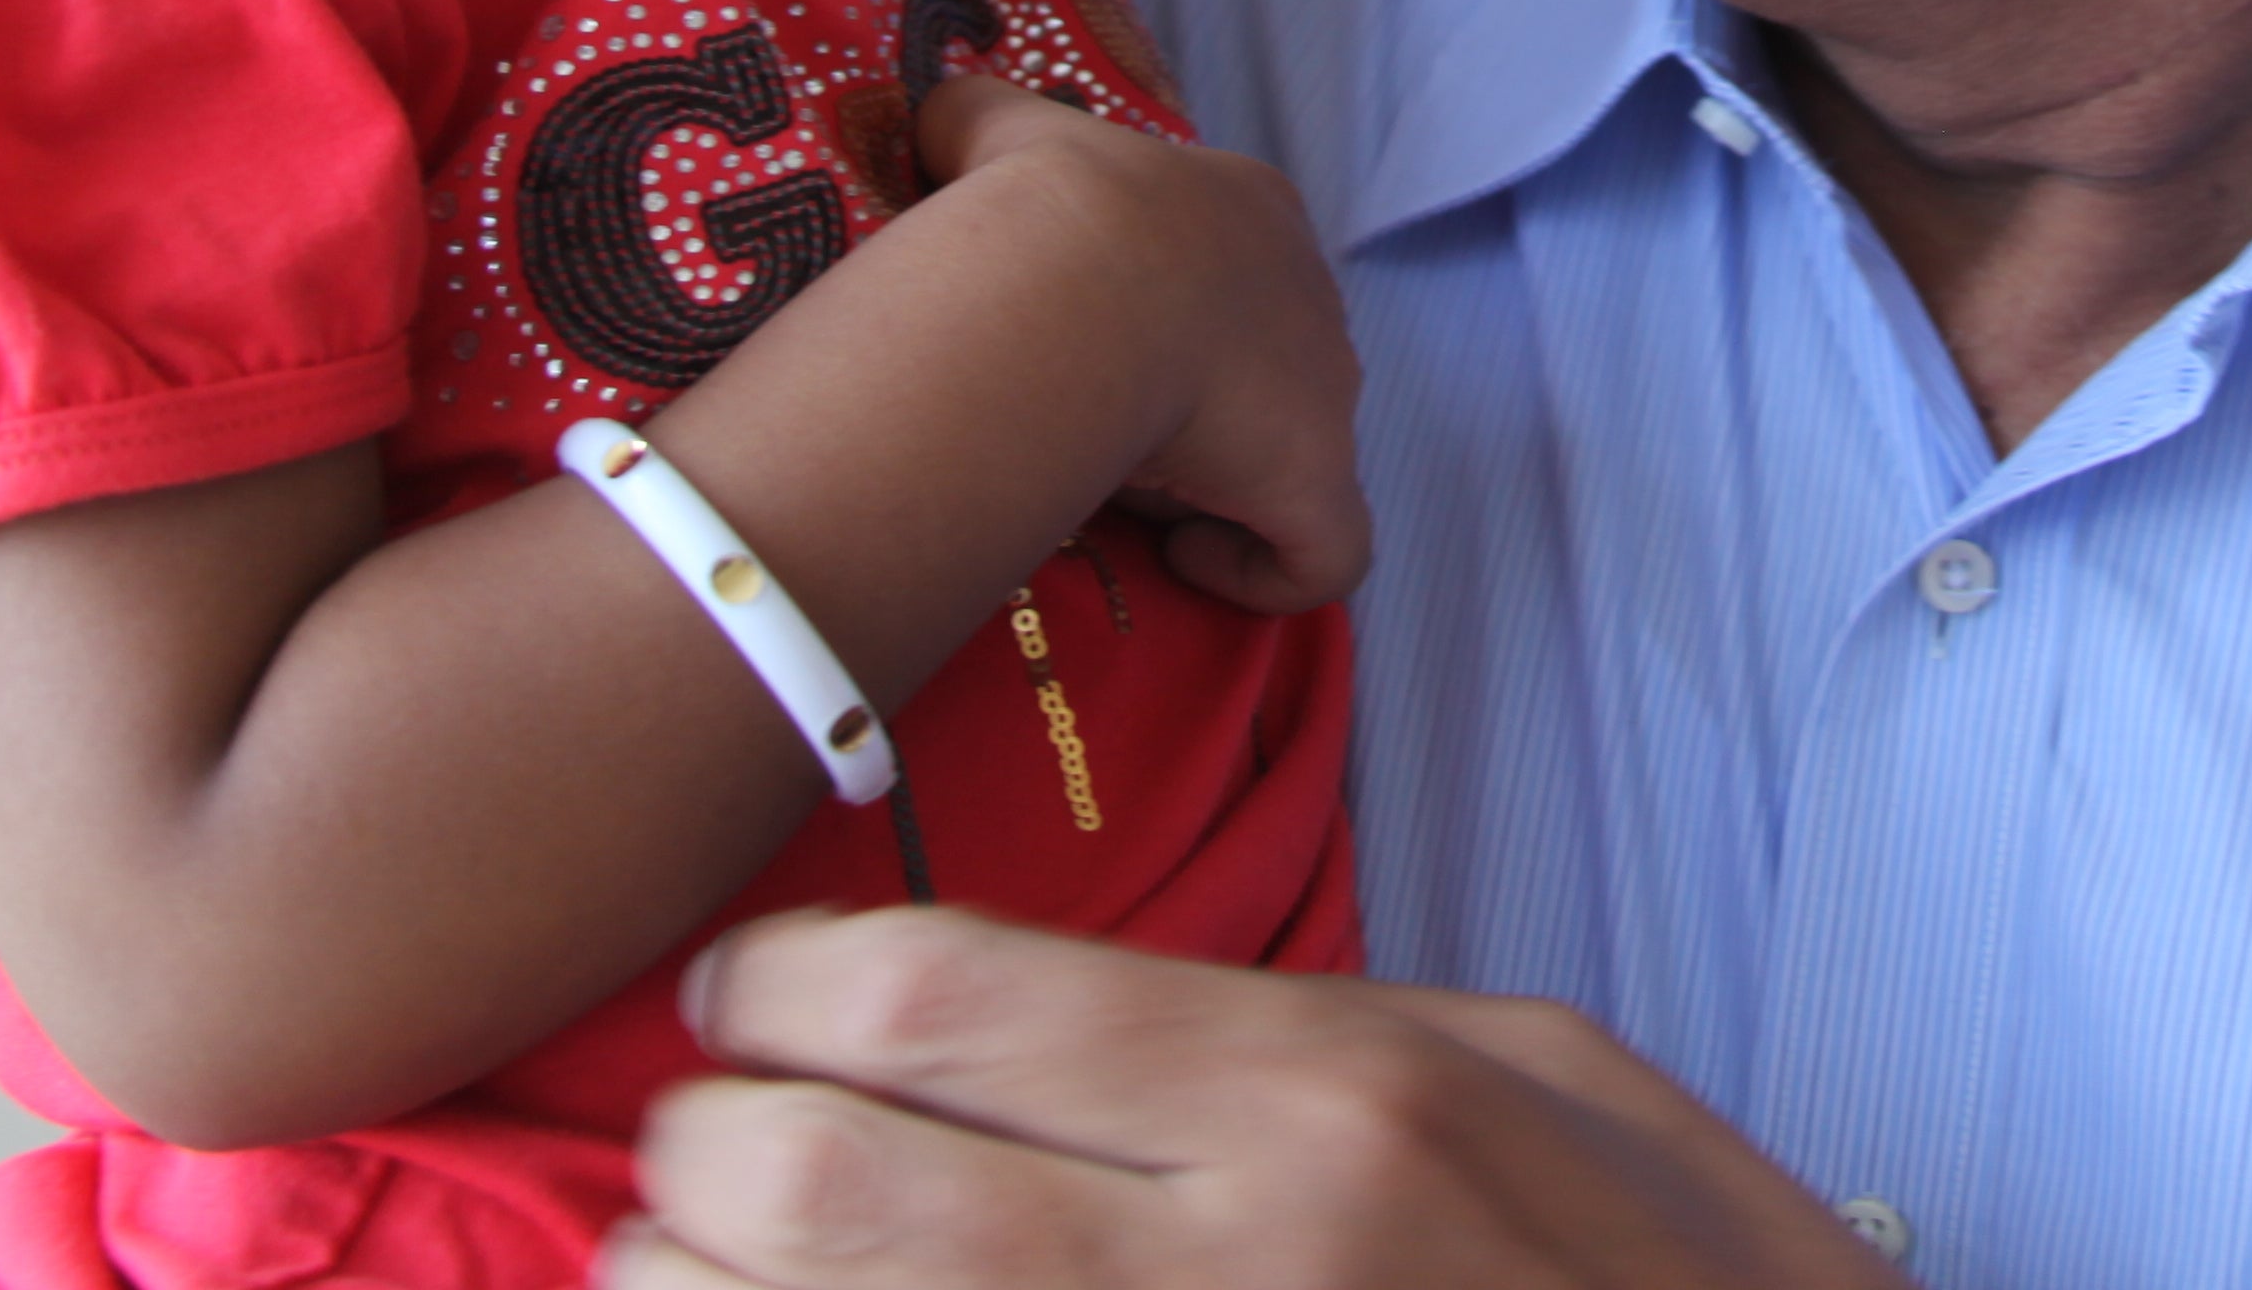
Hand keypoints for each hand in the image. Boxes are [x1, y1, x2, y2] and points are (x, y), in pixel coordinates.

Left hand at [609, 909, 1906, 1289]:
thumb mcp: (1553, 1083)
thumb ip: (1322, 1019)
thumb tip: (1053, 1001)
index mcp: (1332, 1103)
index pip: (940, 997)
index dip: (784, 991)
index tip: (741, 1005)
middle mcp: (1226, 1268)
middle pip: (814, 1177)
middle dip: (702, 1154)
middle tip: (702, 1152)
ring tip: (698, 1275)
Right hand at [913, 76, 1364, 613]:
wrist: (1081, 273)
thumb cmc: (1046, 207)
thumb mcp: (1000, 135)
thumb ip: (970, 116)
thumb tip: (933, 122)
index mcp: (1250, 208)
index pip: (1222, 269)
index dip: (1157, 313)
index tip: (1085, 344)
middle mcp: (1308, 295)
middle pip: (1256, 363)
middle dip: (1180, 397)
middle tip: (1086, 416)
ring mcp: (1329, 394)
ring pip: (1283, 451)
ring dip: (1203, 475)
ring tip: (1112, 485)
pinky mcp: (1322, 486)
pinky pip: (1321, 553)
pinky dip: (1257, 567)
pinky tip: (1183, 553)